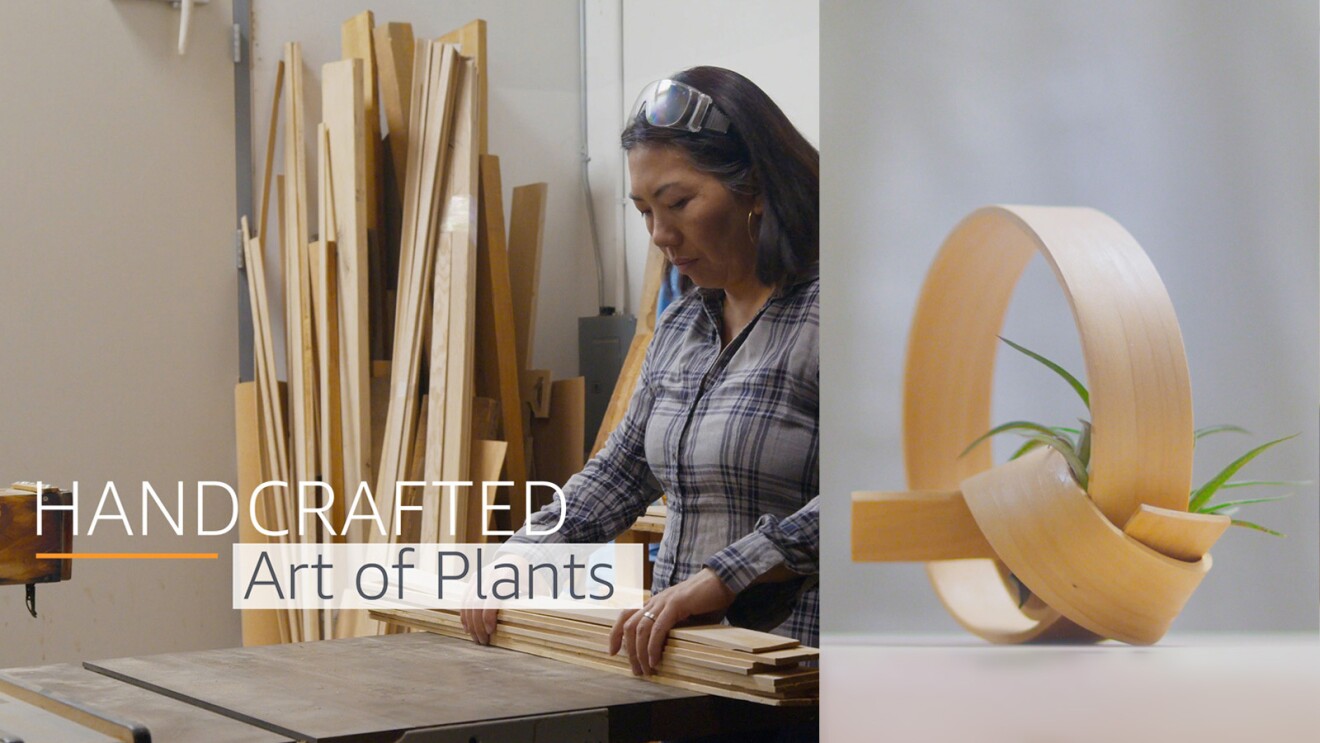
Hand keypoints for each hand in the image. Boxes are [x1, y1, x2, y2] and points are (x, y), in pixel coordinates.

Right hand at [458, 551, 531, 645]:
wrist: (516, 559)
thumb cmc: (528, 576)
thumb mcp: (535, 586)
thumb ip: (536, 601)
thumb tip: (539, 622)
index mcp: (506, 575)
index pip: (492, 598)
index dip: (488, 616)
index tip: (491, 631)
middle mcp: (490, 574)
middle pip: (477, 603)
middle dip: (478, 624)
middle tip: (483, 641)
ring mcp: (479, 576)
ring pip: (468, 602)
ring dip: (470, 623)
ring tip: (476, 638)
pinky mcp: (473, 580)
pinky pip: (464, 599)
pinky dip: (464, 614)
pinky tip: (467, 628)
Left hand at [608, 568, 735, 675]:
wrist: (722, 581)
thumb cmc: (706, 601)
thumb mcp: (684, 616)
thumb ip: (673, 628)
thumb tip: (665, 650)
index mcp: (654, 603)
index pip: (626, 615)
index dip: (616, 633)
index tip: (613, 652)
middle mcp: (655, 601)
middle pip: (629, 625)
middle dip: (629, 651)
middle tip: (636, 670)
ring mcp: (664, 602)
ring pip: (640, 628)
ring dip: (640, 652)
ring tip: (646, 669)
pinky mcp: (676, 605)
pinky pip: (659, 628)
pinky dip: (653, 646)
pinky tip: (655, 659)